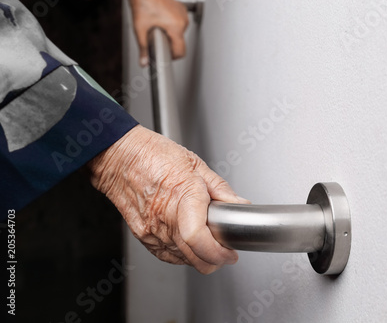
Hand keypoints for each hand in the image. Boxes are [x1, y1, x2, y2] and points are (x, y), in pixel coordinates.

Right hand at [87, 125, 249, 273]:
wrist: (118, 157)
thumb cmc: (152, 154)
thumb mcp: (195, 163)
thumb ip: (219, 188)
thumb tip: (239, 204)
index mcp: (183, 196)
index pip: (199, 239)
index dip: (219, 252)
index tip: (230, 252)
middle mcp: (165, 217)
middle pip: (194, 257)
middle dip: (215, 260)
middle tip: (225, 250)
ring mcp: (151, 229)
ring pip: (183, 260)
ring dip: (199, 258)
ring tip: (208, 242)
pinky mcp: (142, 235)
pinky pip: (166, 255)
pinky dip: (182, 255)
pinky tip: (189, 244)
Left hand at [126, 0, 188, 64]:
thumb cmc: (143, 3)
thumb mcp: (140, 30)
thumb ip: (143, 48)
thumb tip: (144, 62)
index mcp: (176, 26)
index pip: (181, 51)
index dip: (172, 57)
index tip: (165, 55)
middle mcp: (183, 20)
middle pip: (180, 43)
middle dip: (169, 44)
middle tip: (156, 37)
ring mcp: (183, 14)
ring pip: (180, 34)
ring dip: (170, 35)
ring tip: (159, 27)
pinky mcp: (182, 10)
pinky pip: (180, 25)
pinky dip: (172, 27)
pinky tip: (162, 21)